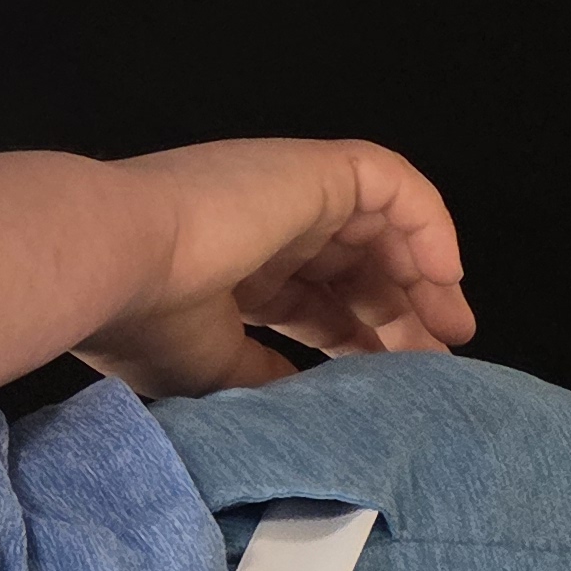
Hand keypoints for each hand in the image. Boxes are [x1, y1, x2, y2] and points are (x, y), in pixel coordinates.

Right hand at [72, 138, 471, 399]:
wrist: (118, 255)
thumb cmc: (152, 320)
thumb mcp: (215, 369)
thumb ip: (268, 378)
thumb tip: (309, 399)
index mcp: (231, 273)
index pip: (312, 302)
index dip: (357, 340)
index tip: (393, 385)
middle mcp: (261, 227)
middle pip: (352, 268)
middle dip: (400, 314)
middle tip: (438, 362)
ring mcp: (286, 193)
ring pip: (379, 225)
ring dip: (422, 274)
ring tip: (452, 327)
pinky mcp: (310, 170)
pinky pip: (390, 182)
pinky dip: (427, 221)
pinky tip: (444, 274)